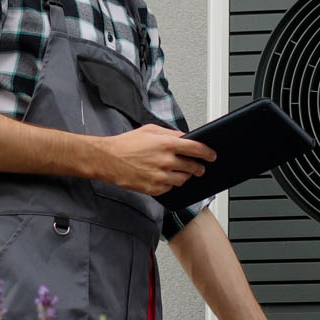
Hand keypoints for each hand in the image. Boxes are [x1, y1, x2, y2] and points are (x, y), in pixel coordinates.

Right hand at [96, 124, 214, 194]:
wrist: (107, 159)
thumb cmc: (126, 144)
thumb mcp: (149, 130)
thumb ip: (170, 133)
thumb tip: (186, 137)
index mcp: (166, 144)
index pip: (196, 149)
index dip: (207, 153)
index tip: (212, 156)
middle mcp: (165, 161)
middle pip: (193, 167)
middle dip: (198, 167)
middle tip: (199, 167)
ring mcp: (160, 176)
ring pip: (183, 180)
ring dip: (184, 176)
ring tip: (178, 171)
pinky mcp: (153, 188)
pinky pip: (170, 188)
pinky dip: (170, 183)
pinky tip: (163, 177)